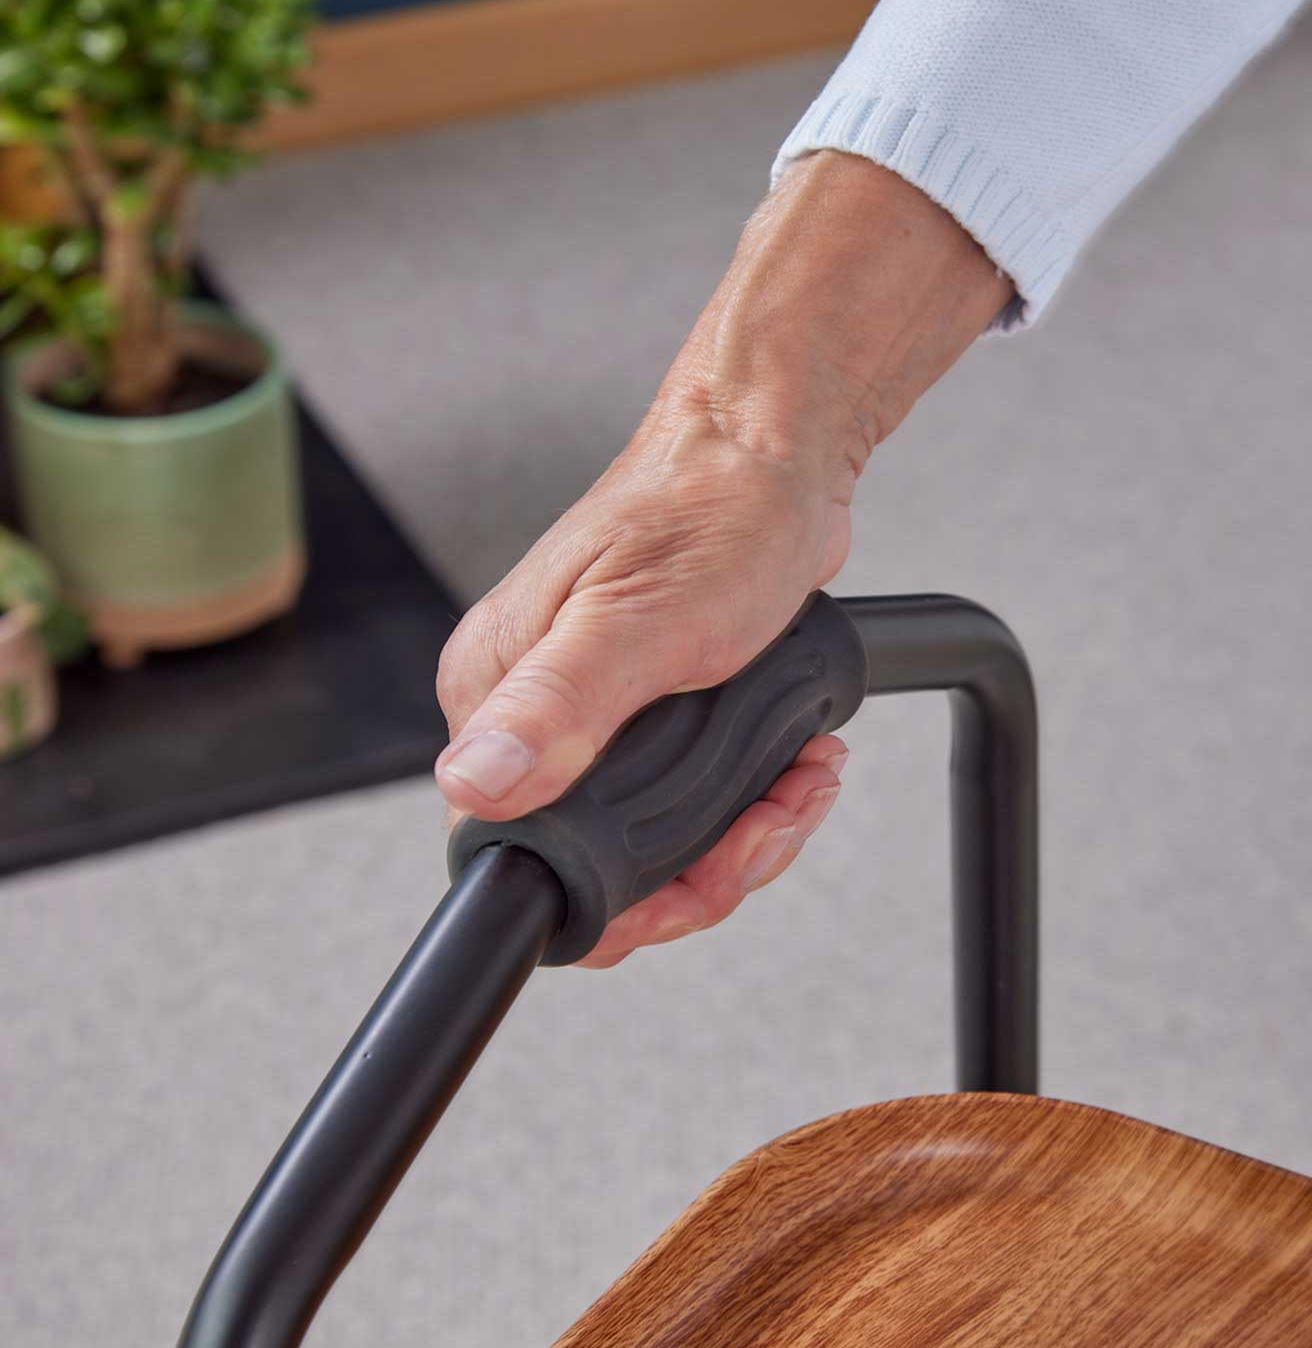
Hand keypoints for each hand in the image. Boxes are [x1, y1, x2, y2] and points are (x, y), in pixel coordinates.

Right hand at [435, 406, 852, 966]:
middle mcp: (530, 710)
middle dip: (706, 865)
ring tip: (800, 780)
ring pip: (659, 842)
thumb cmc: (708, 510)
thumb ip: (557, 708)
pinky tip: (796, 760)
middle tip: (772, 817)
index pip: (519, 859)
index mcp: (495, 693)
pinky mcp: (646, 710)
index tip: (700, 873)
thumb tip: (476, 782)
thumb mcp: (638, 621)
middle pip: (602, 866)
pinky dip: (756, 798)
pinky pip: (694, 800)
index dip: (621, 896)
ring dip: (747, 831)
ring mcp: (589, 713)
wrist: (773, 451)